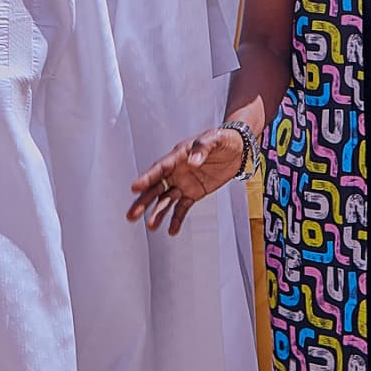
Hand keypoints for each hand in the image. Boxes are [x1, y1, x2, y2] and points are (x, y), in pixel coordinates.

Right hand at [127, 127, 246, 234]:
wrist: (238, 149)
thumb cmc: (222, 140)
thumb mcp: (214, 139)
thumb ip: (203, 149)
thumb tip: (194, 161)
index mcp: (178, 156)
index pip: (159, 169)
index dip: (146, 178)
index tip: (134, 188)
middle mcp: (176, 172)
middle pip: (156, 188)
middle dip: (143, 201)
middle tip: (132, 215)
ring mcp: (183, 184)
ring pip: (166, 201)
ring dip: (157, 213)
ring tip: (151, 226)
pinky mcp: (194, 194)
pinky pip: (182, 208)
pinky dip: (177, 219)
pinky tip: (172, 230)